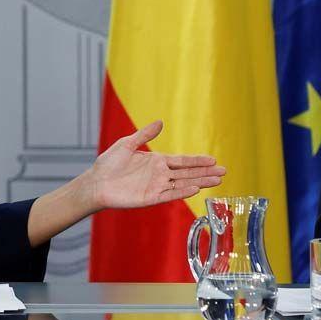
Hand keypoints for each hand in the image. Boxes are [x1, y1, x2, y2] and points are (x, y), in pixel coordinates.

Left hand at [81, 120, 224, 210]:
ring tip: (217, 180)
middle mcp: (160, 174)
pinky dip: (182, 191)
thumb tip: (160, 122)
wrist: (96, 182)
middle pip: (188, 172)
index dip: (198, 160)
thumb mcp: (127, 144)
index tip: (214, 160)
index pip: (182, 160)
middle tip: (224, 171)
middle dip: (206, 172)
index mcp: (157, 161)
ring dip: (200, 181)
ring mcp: (156, 186)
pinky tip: (195, 188)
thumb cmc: (108, 163)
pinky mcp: (150, 198)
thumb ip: (144, 134)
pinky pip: (170, 194)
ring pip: (183, 183)